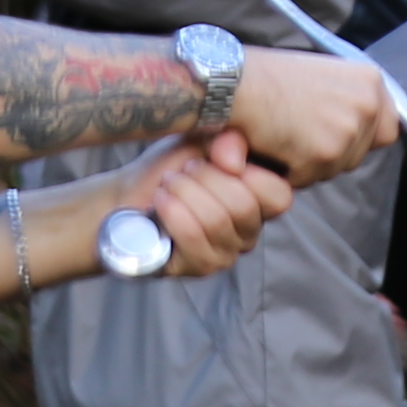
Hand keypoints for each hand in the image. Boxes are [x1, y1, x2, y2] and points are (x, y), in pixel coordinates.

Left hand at [98, 128, 289, 277]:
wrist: (128, 193)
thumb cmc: (170, 167)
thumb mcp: (200, 141)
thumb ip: (225, 140)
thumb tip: (232, 162)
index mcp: (258, 198)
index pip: (279, 196)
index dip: (249, 173)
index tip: (215, 158)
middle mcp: (249, 229)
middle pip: (243, 206)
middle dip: (204, 179)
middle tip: (182, 172)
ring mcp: (227, 251)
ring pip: (216, 221)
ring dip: (183, 193)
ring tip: (167, 185)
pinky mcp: (201, 266)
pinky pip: (193, 239)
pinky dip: (172, 213)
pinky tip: (160, 202)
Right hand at [224, 42, 399, 183]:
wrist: (231, 82)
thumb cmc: (263, 77)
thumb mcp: (320, 77)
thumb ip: (346, 100)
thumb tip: (366, 126)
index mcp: (369, 81)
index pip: (389, 127)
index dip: (361, 137)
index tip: (337, 136)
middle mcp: (366, 103)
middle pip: (360, 155)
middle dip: (329, 153)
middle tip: (296, 132)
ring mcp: (348, 130)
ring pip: (332, 170)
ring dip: (307, 163)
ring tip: (282, 133)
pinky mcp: (325, 153)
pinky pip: (307, 179)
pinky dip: (286, 171)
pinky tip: (272, 143)